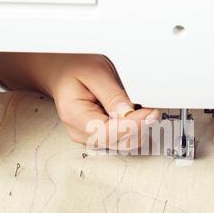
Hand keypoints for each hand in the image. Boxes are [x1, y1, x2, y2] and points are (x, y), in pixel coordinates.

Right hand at [0, 53, 159, 150]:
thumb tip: (129, 113)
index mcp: (74, 115)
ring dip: (138, 130)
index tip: (150, 113)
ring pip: (122, 144)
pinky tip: (138, 116)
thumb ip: (112, 94)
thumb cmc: (73, 68)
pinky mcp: (99, 136)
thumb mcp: (94, 72)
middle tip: (153, 111)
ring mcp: (90, 136)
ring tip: (147, 112)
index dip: (133, 125)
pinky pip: (121, 139)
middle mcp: (80, 132)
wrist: (60, 71)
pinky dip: (133, 129)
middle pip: (118, 142)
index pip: (108, 132)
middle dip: (139, 128)